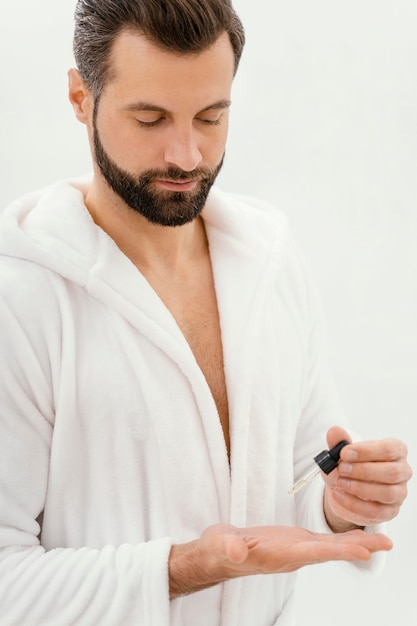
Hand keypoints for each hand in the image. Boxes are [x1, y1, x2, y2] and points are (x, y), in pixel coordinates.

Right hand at [169, 522, 391, 597]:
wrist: (216, 555)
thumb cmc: (217, 550)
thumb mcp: (219, 545)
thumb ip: (229, 547)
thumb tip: (235, 550)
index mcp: (278, 555)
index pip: (313, 552)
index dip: (339, 550)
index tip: (364, 550)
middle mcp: (292, 555)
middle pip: (330, 552)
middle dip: (358, 547)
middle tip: (386, 543)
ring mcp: (294, 549)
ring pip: (330, 547)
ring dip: (356, 543)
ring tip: (381, 540)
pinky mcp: (293, 541)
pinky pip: (322, 541)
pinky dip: (341, 538)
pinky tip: (355, 535)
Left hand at [323, 426, 412, 530]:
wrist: (345, 487)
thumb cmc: (350, 464)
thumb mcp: (342, 453)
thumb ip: (339, 442)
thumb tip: (335, 431)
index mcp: (396, 450)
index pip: (389, 449)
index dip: (366, 451)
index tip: (344, 453)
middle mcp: (402, 471)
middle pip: (391, 472)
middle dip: (363, 471)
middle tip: (341, 469)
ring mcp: (399, 493)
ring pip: (387, 493)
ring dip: (360, 488)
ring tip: (339, 482)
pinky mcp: (390, 511)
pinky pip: (376, 511)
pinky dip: (354, 504)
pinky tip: (338, 495)